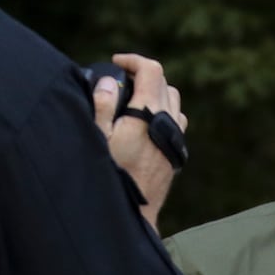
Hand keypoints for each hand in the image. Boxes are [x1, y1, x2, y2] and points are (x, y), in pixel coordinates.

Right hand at [93, 53, 185, 229]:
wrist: (134, 214)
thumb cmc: (111, 175)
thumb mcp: (97, 137)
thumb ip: (102, 105)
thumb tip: (108, 81)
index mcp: (148, 114)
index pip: (153, 71)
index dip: (134, 60)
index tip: (117, 62)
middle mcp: (168, 124)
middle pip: (164, 84)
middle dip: (143, 76)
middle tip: (120, 81)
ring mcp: (175, 140)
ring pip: (174, 103)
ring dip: (156, 94)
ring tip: (132, 100)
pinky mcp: (176, 154)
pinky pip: (177, 123)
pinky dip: (163, 113)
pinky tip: (143, 123)